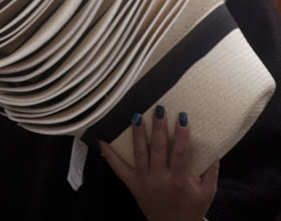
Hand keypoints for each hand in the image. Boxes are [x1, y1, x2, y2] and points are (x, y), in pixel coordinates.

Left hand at [99, 106, 218, 220]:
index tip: (182, 117)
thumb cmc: (191, 208)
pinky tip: (102, 140)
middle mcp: (159, 180)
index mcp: (179, 181)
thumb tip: (216, 148)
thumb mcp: (207, 192)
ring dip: (138, 134)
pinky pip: (118, 169)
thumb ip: (211, 170)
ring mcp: (144, 181)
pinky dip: (109, 155)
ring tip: (136, 116)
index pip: (180, 153)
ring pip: (139, 153)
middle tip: (158, 109)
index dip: (182, 135)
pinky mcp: (133, 184)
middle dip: (158, 128)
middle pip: (158, 149)